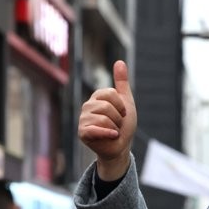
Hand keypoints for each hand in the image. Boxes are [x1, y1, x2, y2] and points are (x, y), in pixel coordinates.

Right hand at [78, 60, 136, 180]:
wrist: (121, 146)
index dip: (121, 106)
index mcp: (97, 97)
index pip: (111, 94)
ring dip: (115, 128)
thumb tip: (120, 62)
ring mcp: (83, 119)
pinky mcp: (82, 132)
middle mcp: (87, 106)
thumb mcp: (126, 102)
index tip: (121, 114)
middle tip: (116, 125)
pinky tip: (111, 136)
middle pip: (108, 106)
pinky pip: (97, 129)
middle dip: (118, 119)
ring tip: (112, 131)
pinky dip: (109, 134)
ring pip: (104, 118)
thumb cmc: (123, 125)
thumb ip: (122, 83)